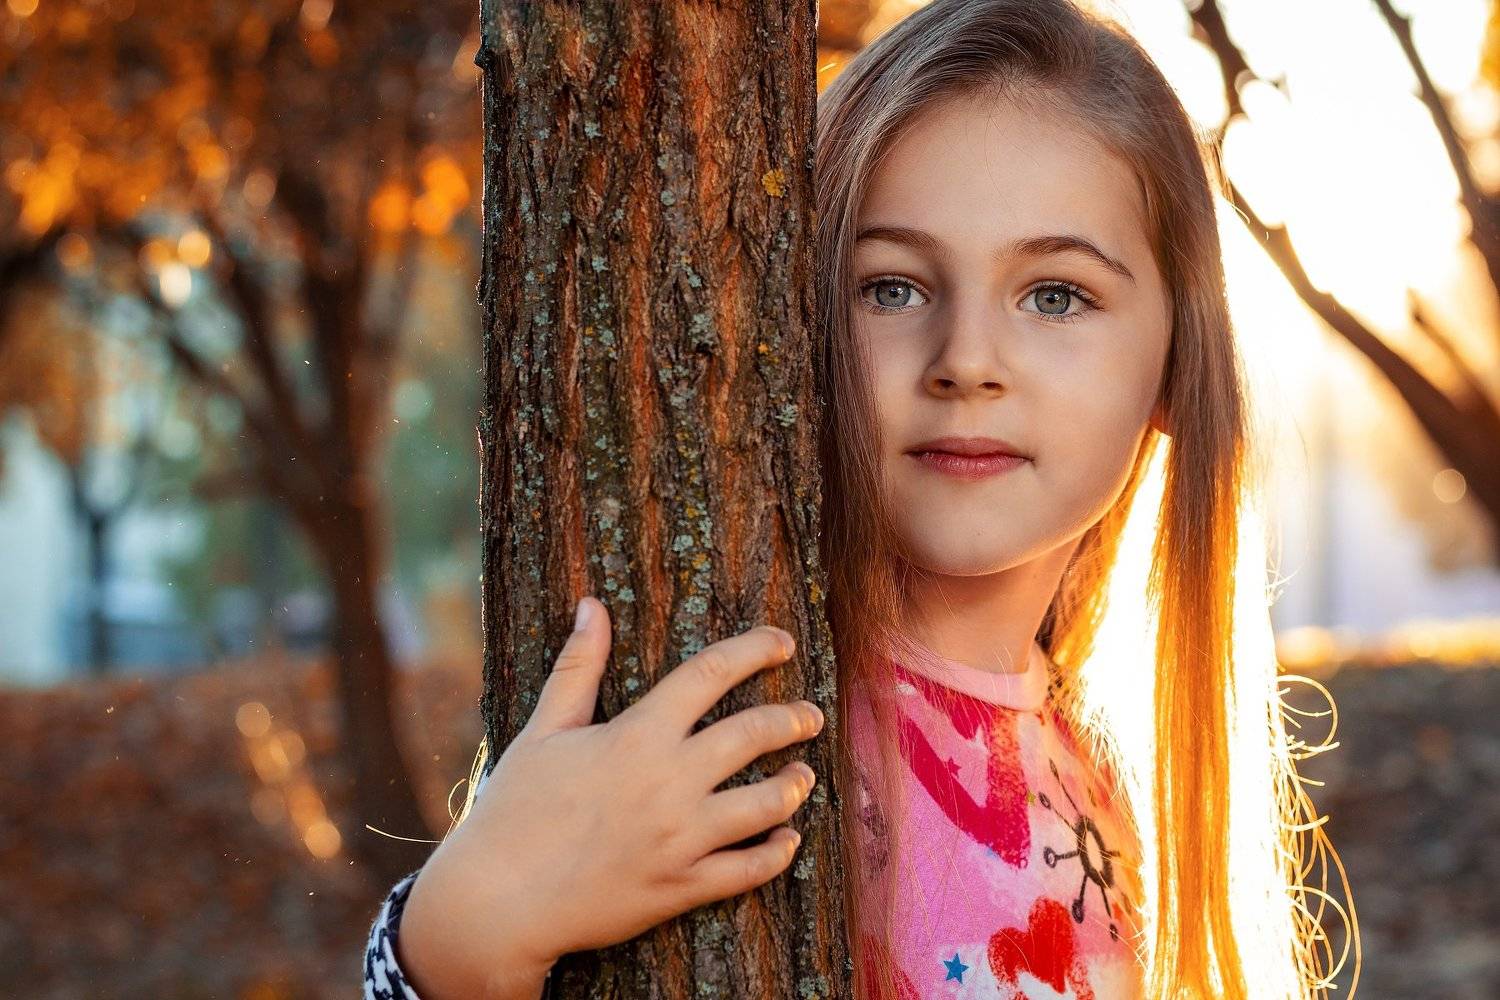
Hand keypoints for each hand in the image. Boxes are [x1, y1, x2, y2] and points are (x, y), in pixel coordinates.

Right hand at [399, 595, 823, 998]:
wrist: (497, 901)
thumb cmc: (515, 809)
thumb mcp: (544, 729)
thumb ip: (578, 667)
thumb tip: (592, 605)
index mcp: (638, 735)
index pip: (711, 674)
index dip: (754, 650)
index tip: (781, 642)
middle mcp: (670, 781)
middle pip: (753, 735)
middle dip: (792, 719)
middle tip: (812, 714)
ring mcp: (682, 838)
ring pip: (765, 805)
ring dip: (793, 785)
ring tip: (804, 775)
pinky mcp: (682, 888)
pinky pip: (748, 870)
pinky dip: (776, 853)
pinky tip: (788, 841)